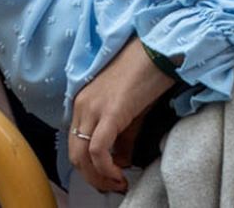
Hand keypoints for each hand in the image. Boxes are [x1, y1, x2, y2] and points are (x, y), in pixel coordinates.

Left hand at [68, 37, 175, 193]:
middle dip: (91, 177)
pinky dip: (106, 168)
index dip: (89, 167)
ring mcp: (93, 108)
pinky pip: (98, 150)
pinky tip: (120, 173)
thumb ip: (123, 136)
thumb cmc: (148, 71)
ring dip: (98, 177)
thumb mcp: (131, 108)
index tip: (107, 178)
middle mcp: (82, 106)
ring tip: (117, 184)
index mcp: (84, 103)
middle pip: (74, 154)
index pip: (76, 144)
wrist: (159, 48)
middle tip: (111, 186)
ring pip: (82, 156)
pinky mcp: (109, 112)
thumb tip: (121, 161)